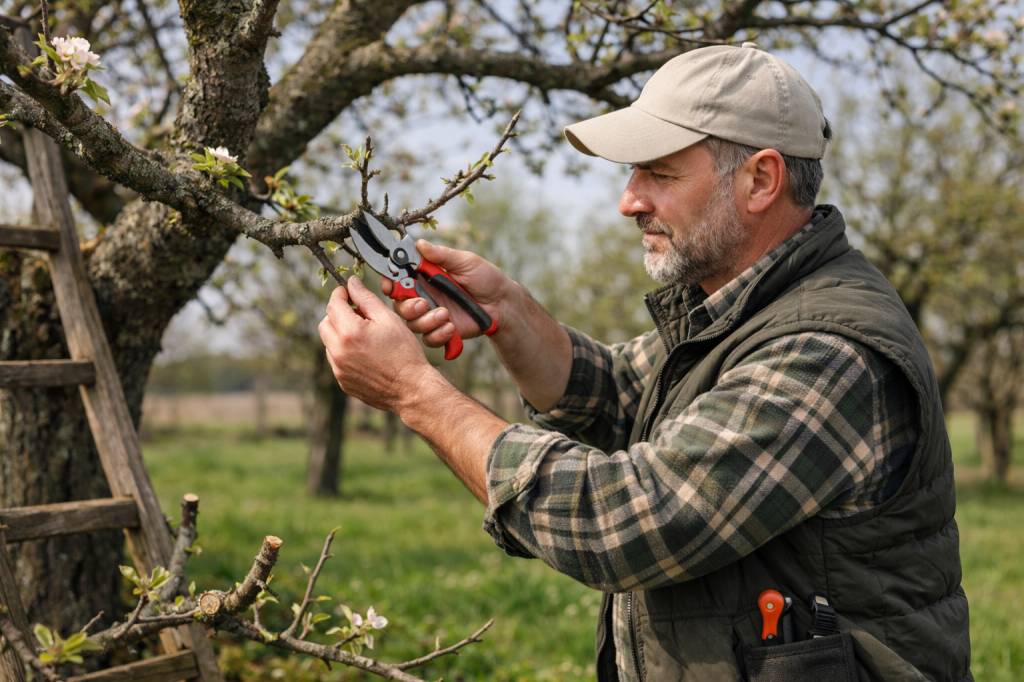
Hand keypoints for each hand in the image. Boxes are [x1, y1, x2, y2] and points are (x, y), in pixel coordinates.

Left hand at [319, 277, 435, 412]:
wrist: (411, 388)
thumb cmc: (404, 353)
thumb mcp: (388, 319)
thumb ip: (366, 298)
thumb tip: (352, 283)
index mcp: (350, 332)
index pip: (333, 304)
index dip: (340, 294)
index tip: (347, 291)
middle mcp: (338, 351)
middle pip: (325, 323)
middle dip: (337, 314)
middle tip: (357, 314)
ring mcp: (339, 368)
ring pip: (329, 342)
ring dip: (341, 334)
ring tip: (365, 337)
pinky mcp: (342, 381)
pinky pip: (337, 360)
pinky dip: (345, 352)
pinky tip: (366, 354)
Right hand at [383, 239, 515, 349]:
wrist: (502, 303)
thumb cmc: (485, 278)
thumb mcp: (465, 262)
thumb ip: (441, 255)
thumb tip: (419, 244)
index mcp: (426, 276)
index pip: (399, 279)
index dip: (390, 282)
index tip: (390, 285)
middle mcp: (425, 296)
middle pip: (400, 304)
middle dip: (407, 306)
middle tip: (422, 303)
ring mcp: (432, 315)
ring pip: (412, 323)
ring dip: (426, 320)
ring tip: (445, 315)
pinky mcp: (441, 331)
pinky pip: (428, 338)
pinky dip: (438, 334)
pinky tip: (452, 327)